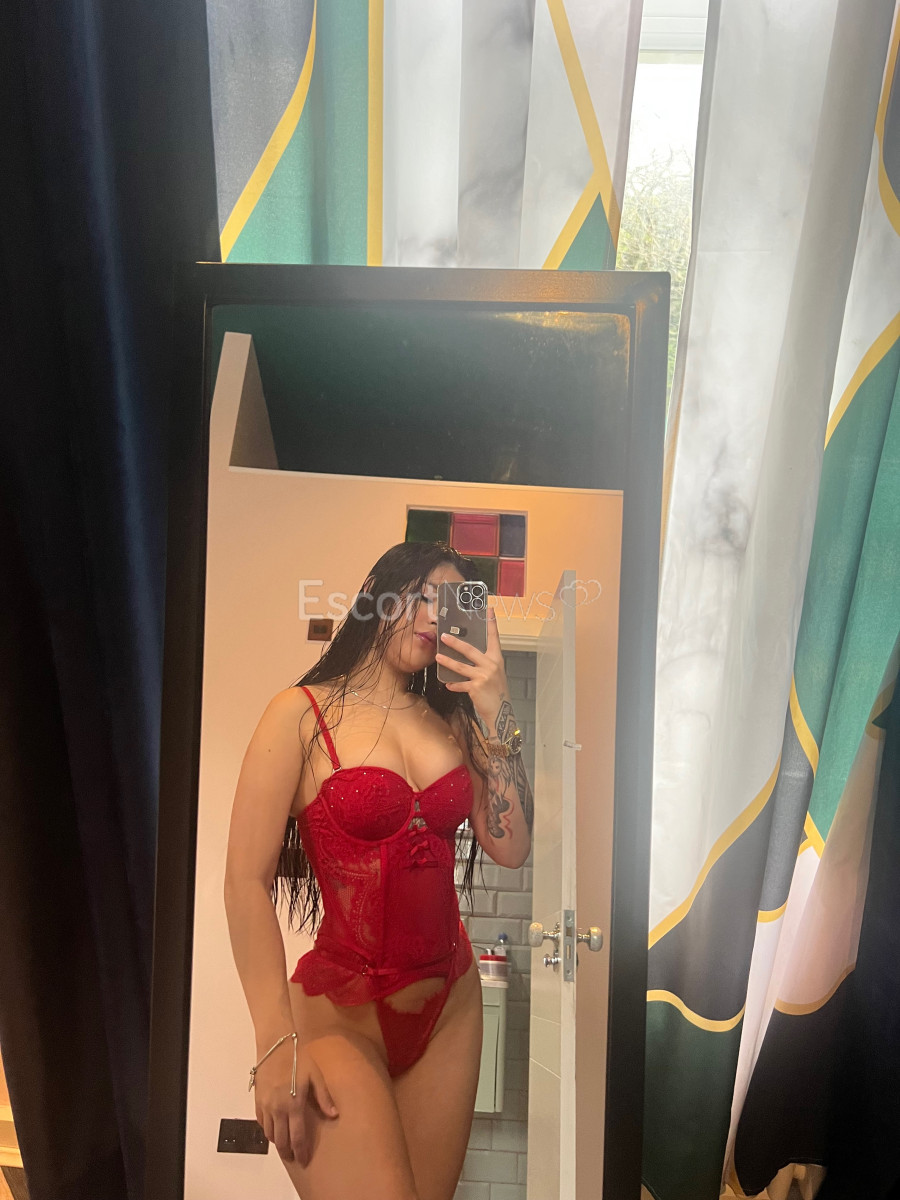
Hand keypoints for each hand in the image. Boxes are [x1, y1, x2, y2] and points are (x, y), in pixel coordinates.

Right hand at [254, 1040, 337, 1165]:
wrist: (275, 1045)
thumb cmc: (297, 1057)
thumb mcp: (315, 1075)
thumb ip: (323, 1097)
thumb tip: (333, 1115)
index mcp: (294, 1105)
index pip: (297, 1137)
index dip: (301, 1152)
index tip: (304, 1160)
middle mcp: (278, 1109)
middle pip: (281, 1140)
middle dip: (287, 1152)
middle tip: (293, 1157)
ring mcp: (266, 1105)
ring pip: (269, 1133)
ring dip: (277, 1142)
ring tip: (284, 1145)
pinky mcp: (258, 1100)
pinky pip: (261, 1122)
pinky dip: (267, 1129)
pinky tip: (273, 1129)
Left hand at [435, 603, 508, 722]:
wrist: (502, 711)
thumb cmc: (497, 691)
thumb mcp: (495, 673)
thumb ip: (484, 663)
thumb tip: (468, 654)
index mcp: (496, 659)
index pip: (494, 637)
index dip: (491, 623)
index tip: (489, 609)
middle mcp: (491, 665)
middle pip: (470, 650)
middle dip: (455, 643)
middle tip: (444, 636)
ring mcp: (483, 676)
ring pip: (460, 666)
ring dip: (447, 661)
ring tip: (438, 656)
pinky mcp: (476, 687)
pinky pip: (460, 684)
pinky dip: (453, 685)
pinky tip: (447, 684)